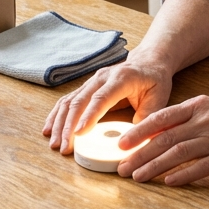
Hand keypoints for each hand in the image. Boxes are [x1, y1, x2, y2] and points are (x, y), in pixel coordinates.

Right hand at [43, 59, 173, 154]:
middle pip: (80, 101)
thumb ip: (147, 119)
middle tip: (64, 147)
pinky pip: (67, 101)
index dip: (89, 115)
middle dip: (69, 125)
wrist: (148, 61)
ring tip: (55, 144)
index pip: (101, 98)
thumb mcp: (159, 98)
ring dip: (60, 123)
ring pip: (69, 101)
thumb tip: (135, 141)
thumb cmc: (155, 80)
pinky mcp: (86, 87)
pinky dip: (57, 115)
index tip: (79, 133)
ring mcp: (91, 81)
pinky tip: (49, 129)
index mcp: (122, 78)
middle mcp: (102, 77)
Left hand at [116, 95, 208, 185]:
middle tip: (122, 167)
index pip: (161, 118)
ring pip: (178, 153)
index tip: (121, 144)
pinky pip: (202, 168)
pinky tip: (169, 183)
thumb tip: (161, 131)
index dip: (138, 131)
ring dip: (154, 167)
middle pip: (164, 138)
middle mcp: (205, 121)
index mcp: (199, 106)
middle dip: (139, 154)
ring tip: (138, 178)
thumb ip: (190, 117)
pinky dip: (184, 175)